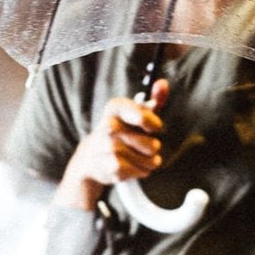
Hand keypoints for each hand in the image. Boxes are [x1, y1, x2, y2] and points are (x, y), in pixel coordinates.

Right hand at [55, 79, 168, 210]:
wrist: (90, 157)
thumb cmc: (120, 131)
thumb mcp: (135, 113)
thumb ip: (154, 100)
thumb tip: (163, 83)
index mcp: (115, 107)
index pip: (143, 117)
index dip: (153, 124)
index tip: (151, 128)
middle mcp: (109, 126)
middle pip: (153, 145)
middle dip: (153, 147)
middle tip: (144, 145)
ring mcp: (108, 148)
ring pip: (150, 160)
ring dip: (150, 161)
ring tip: (140, 157)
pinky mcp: (111, 167)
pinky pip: (142, 172)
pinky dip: (142, 171)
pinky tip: (132, 166)